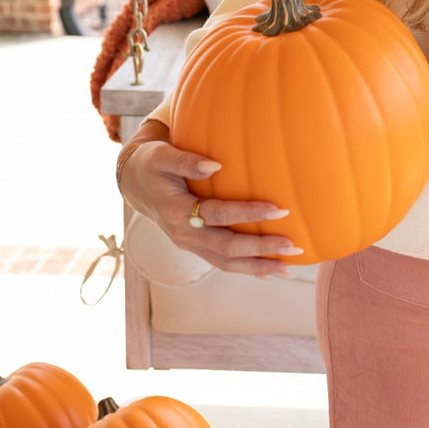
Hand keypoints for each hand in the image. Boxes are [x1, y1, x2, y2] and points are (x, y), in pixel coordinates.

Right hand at [118, 125, 296, 277]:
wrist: (135, 183)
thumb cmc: (153, 163)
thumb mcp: (162, 155)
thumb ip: (186, 160)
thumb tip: (216, 164)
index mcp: (176, 212)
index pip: (218, 216)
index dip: (248, 213)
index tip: (278, 208)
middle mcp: (183, 235)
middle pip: (226, 249)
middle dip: (261, 249)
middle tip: (293, 245)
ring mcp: (190, 244)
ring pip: (226, 263)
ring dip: (258, 266)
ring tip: (289, 269)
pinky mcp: (196, 246)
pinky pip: (223, 262)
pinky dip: (247, 268)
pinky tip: (271, 271)